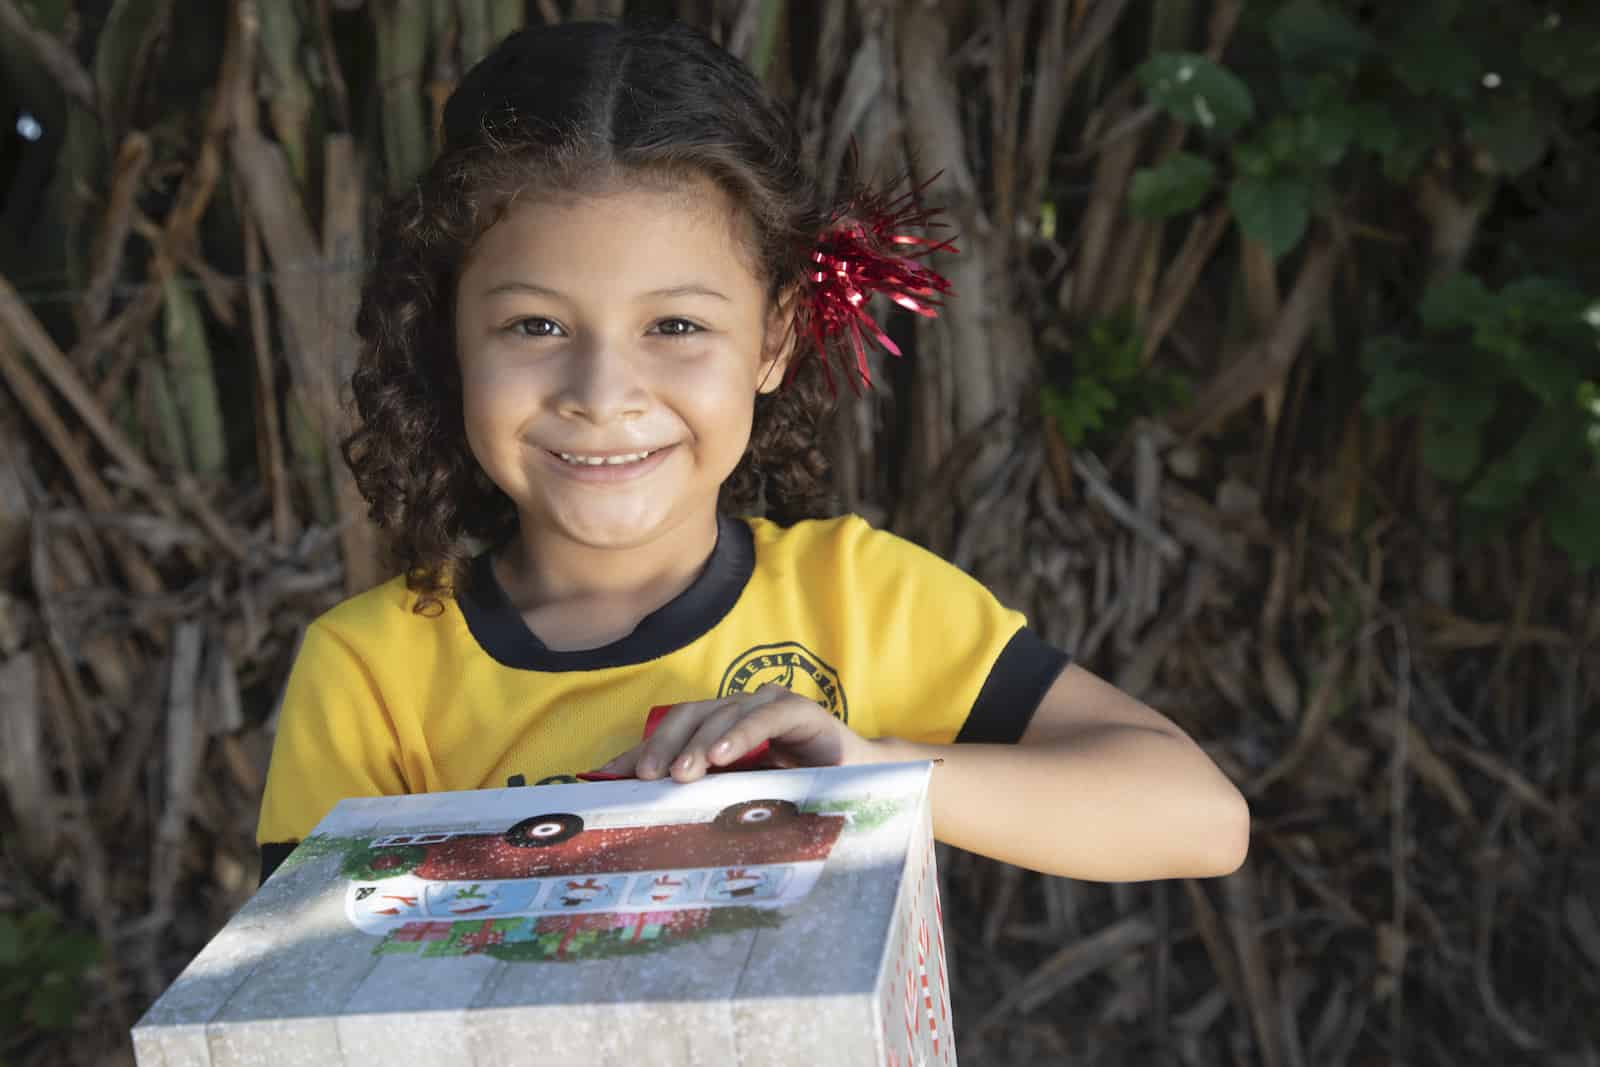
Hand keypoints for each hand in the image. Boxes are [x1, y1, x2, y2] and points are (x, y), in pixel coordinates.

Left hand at [591, 685, 875, 782]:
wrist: (862, 783)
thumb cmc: (798, 795)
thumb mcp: (742, 798)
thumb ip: (706, 797)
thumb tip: (649, 816)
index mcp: (719, 731)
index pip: (670, 734)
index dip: (638, 753)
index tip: (606, 780)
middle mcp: (739, 711)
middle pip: (688, 716)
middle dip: (662, 746)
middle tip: (645, 778)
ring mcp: (769, 706)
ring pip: (722, 714)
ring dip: (698, 744)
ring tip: (681, 774)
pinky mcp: (801, 710)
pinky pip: (767, 716)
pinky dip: (742, 733)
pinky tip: (723, 755)